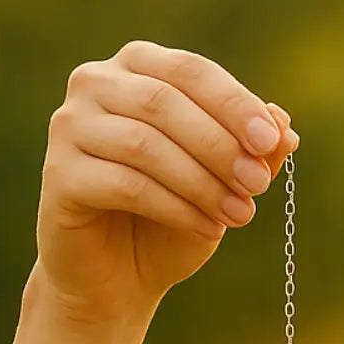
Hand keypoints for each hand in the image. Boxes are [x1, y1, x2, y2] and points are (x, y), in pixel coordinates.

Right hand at [33, 39, 300, 332]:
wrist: (119, 276)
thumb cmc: (173, 216)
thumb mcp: (225, 181)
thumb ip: (252, 151)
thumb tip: (285, 127)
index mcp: (138, 66)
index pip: (190, 70)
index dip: (234, 104)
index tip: (270, 143)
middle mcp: (95, 84)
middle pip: (164, 102)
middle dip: (220, 145)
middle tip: (258, 185)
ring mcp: (69, 127)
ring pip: (144, 144)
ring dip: (201, 182)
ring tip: (240, 215)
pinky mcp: (59, 174)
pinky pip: (124, 184)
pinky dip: (175, 207)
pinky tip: (207, 229)